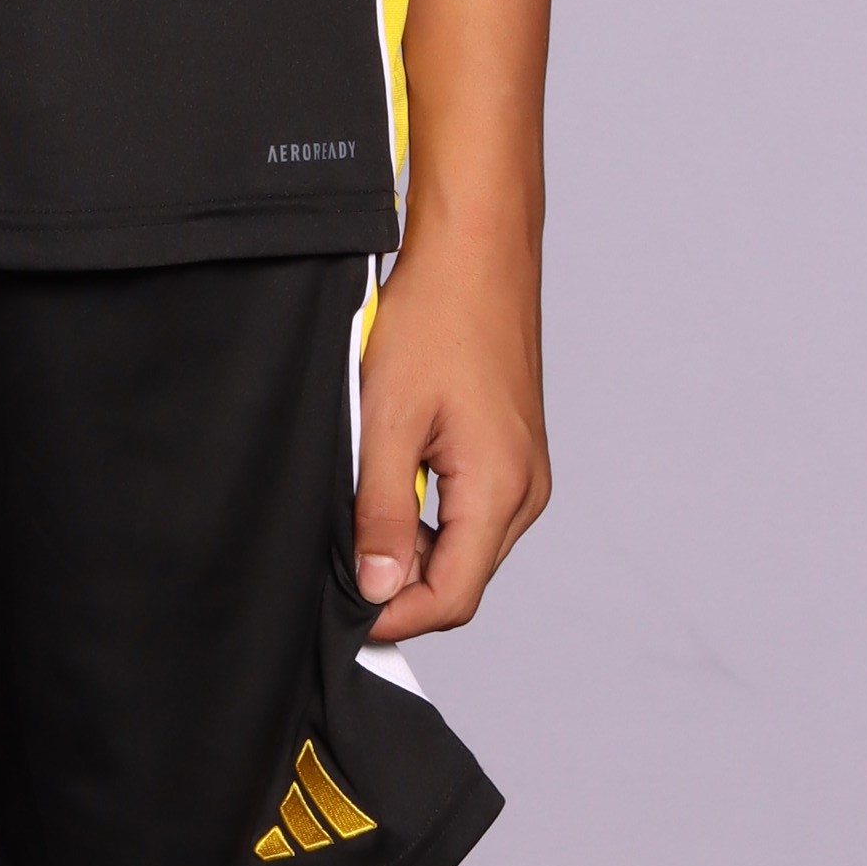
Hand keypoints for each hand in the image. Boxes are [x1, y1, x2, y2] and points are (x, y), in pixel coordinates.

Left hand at [351, 227, 549, 643]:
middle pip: (459, 577)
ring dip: (409, 540)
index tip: (343, 609)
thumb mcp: (387, 419)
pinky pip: (469, 509)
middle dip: (398, 578)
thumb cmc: (436, 318)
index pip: (451, 598)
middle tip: (341, 546)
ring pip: (462, 544)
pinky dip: (427, 509)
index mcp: (501, 490)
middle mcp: (525, 490)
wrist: (475, 251)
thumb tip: (375, 588)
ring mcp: (524, 471)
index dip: (393, 614)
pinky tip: (390, 470)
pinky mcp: (512, 452)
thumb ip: (379, 511)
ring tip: (362, 494)